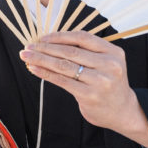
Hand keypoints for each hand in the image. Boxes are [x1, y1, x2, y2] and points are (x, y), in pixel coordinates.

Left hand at [19, 31, 144, 134]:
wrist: (121, 110)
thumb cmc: (105, 82)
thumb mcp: (104, 62)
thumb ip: (84, 50)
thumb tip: (47, 41)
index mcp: (113, 52)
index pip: (82, 37)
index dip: (59, 36)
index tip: (41, 38)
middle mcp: (110, 65)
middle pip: (70, 51)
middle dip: (45, 48)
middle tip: (28, 46)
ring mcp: (101, 81)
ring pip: (64, 65)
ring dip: (41, 59)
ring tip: (25, 56)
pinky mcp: (90, 95)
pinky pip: (62, 81)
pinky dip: (45, 73)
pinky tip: (33, 69)